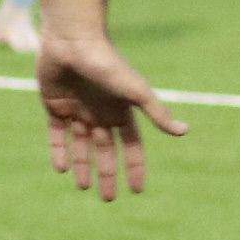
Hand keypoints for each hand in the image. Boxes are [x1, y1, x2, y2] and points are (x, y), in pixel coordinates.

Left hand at [37, 28, 187, 201]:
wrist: (73, 40)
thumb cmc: (107, 64)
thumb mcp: (135, 91)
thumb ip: (157, 113)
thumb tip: (184, 132)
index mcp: (121, 111)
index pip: (131, 146)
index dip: (135, 167)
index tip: (137, 190)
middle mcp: (100, 113)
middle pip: (106, 151)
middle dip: (108, 174)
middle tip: (108, 199)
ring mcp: (77, 110)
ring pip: (81, 146)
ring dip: (83, 167)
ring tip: (83, 188)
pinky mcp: (54, 106)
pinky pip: (57, 134)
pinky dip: (59, 151)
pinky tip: (61, 169)